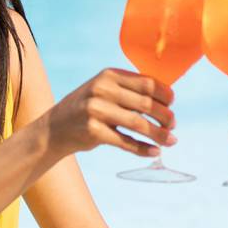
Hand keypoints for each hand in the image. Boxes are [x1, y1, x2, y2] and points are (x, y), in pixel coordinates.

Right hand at [46, 68, 175, 158]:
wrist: (54, 128)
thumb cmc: (87, 108)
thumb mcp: (103, 90)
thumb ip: (129, 90)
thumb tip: (166, 99)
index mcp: (109, 75)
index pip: (147, 83)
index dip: (165, 94)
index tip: (172, 104)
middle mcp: (102, 90)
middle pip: (146, 103)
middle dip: (165, 116)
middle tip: (173, 125)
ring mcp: (96, 111)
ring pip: (139, 124)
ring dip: (159, 134)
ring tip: (171, 141)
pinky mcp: (93, 132)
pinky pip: (126, 142)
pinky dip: (143, 149)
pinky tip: (155, 152)